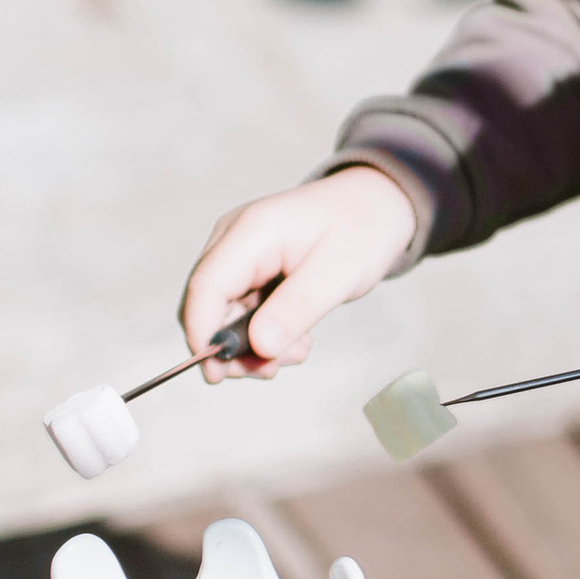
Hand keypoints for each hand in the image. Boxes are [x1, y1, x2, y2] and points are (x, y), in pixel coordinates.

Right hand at [180, 164, 418, 378]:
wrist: (376, 204)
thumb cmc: (363, 227)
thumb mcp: (340, 272)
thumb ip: (298, 308)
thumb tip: (260, 346)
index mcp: (252, 230)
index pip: (205, 287)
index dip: (202, 334)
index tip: (217, 374)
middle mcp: (234, 240)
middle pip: (207, 305)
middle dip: (233, 347)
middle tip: (274, 368)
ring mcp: (239, 254)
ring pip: (222, 314)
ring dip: (253, 344)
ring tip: (297, 350)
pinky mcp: (249, 269)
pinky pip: (240, 311)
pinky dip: (263, 334)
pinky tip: (295, 339)